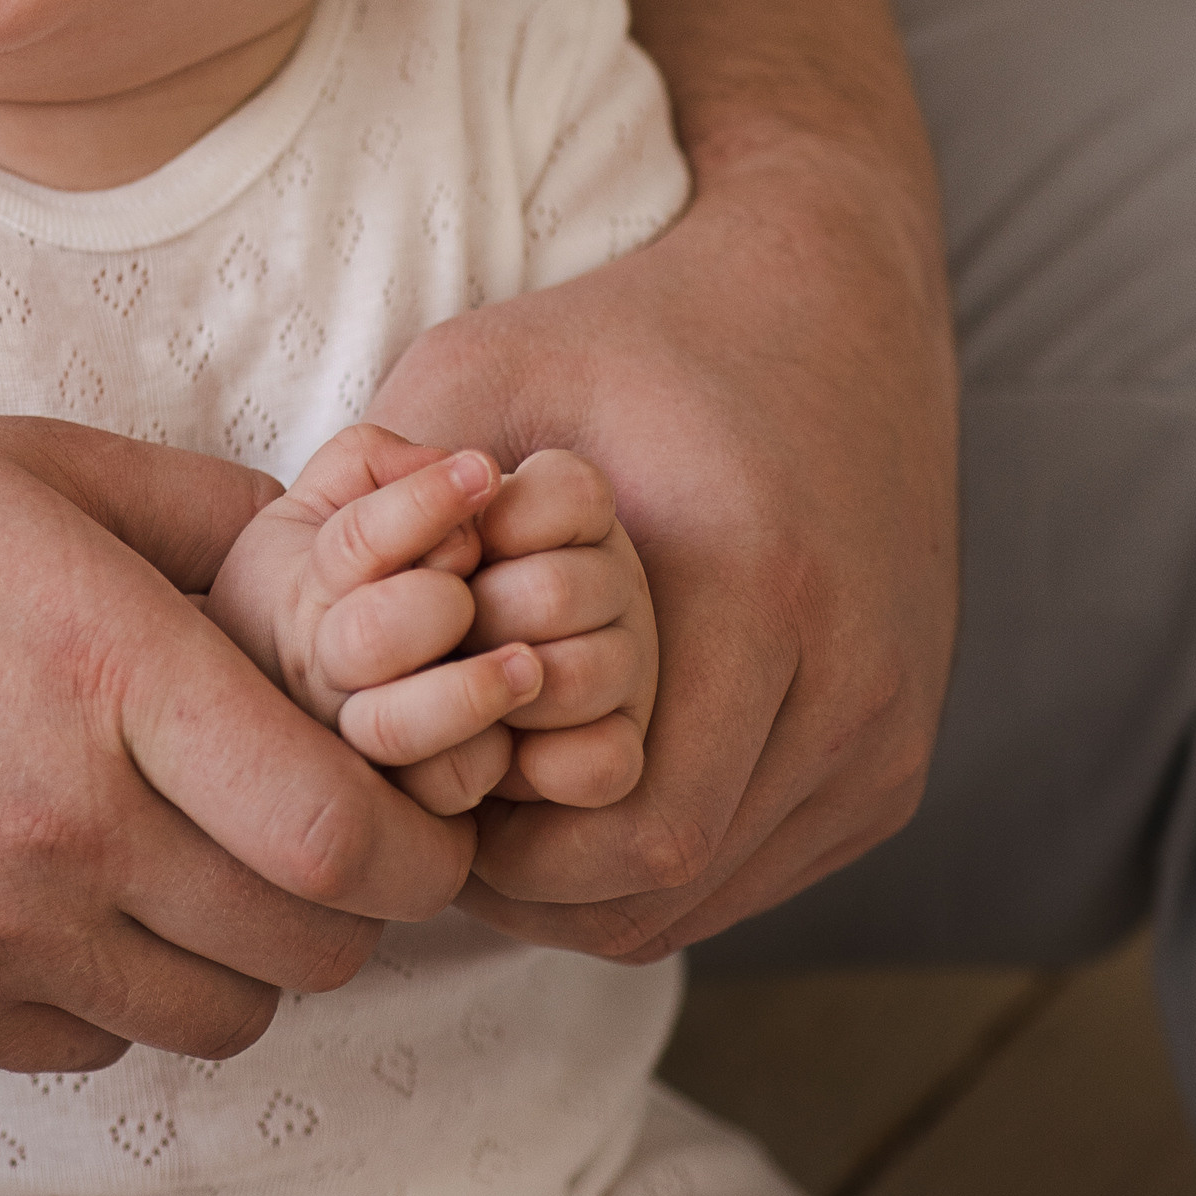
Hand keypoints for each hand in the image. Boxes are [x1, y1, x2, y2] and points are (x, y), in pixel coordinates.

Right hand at [0, 415, 485, 1074]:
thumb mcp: (36, 461)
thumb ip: (213, 510)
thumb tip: (348, 554)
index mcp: (114, 674)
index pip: (346, 832)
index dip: (418, 841)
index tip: (414, 809)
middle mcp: (67, 825)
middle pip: (310, 946)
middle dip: (349, 901)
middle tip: (318, 836)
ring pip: (217, 1017)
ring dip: (242, 957)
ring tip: (197, 869)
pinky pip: (94, 1044)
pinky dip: (122, 993)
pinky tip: (80, 901)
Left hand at [365, 133, 955, 958]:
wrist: (837, 297)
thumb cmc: (637, 331)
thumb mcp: (490, 372)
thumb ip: (393, 502)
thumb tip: (298, 635)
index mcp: (763, 592)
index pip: (628, 831)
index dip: (506, 857)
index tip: (425, 805)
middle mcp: (855, 682)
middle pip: (665, 887)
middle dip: (535, 885)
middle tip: (441, 830)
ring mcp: (890, 734)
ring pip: (709, 898)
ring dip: (592, 882)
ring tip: (499, 810)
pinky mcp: (898, 760)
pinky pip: (759, 869)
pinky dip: (664, 858)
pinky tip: (581, 790)